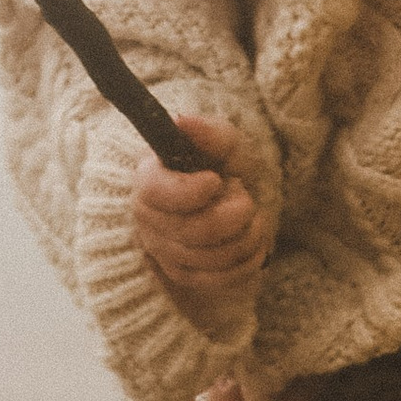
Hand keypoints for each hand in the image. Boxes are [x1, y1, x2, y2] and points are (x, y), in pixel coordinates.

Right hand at [131, 115, 273, 328]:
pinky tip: (252, 241)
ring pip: (209, 258)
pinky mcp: (184, 274)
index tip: (215, 180)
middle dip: (234, 213)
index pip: (155, 192)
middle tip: (244, 197)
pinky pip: (219, 280)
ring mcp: (164, 250)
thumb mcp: (222, 143)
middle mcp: (148, 218)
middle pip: (191, 231)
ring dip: (246, 235)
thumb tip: (183, 121)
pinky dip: (247, 260)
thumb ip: (208, 133)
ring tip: (251, 217)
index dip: (189, 191)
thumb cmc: (220, 166)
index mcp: (149, 179)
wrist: (230, 196)